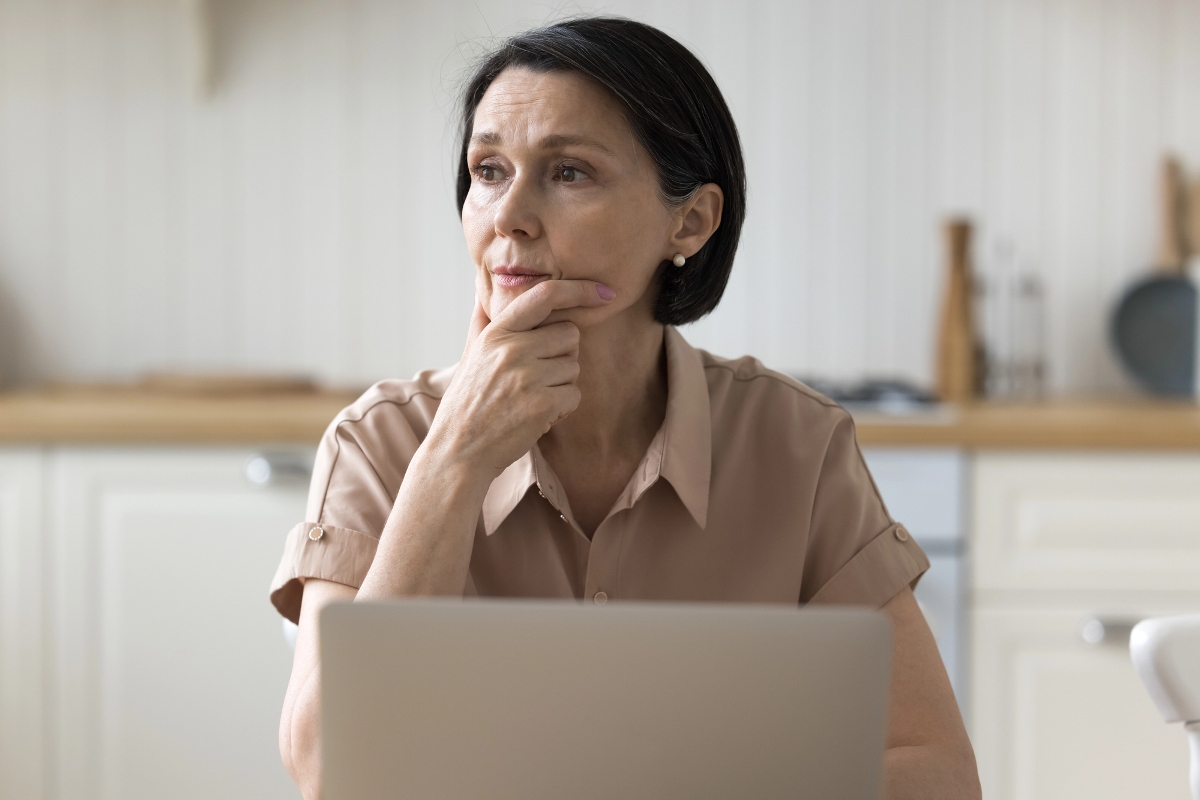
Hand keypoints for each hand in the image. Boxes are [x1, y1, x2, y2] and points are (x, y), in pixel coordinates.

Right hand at [424, 280, 616, 478]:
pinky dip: (562, 409)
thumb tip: (481, 290)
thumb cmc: (467, 403)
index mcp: (496, 332)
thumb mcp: (469, 355)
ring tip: (530, 399)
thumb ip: (481, 321)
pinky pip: (574, 395)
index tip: (604, 292)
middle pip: (570, 334)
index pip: (544, 295)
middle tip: (536, 378)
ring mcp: (526, 376)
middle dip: (562, 356)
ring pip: (573, 367)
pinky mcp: (541, 404)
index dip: (579, 289)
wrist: (458, 451)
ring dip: (560, 385)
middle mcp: (511, 349)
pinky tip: (537, 416)